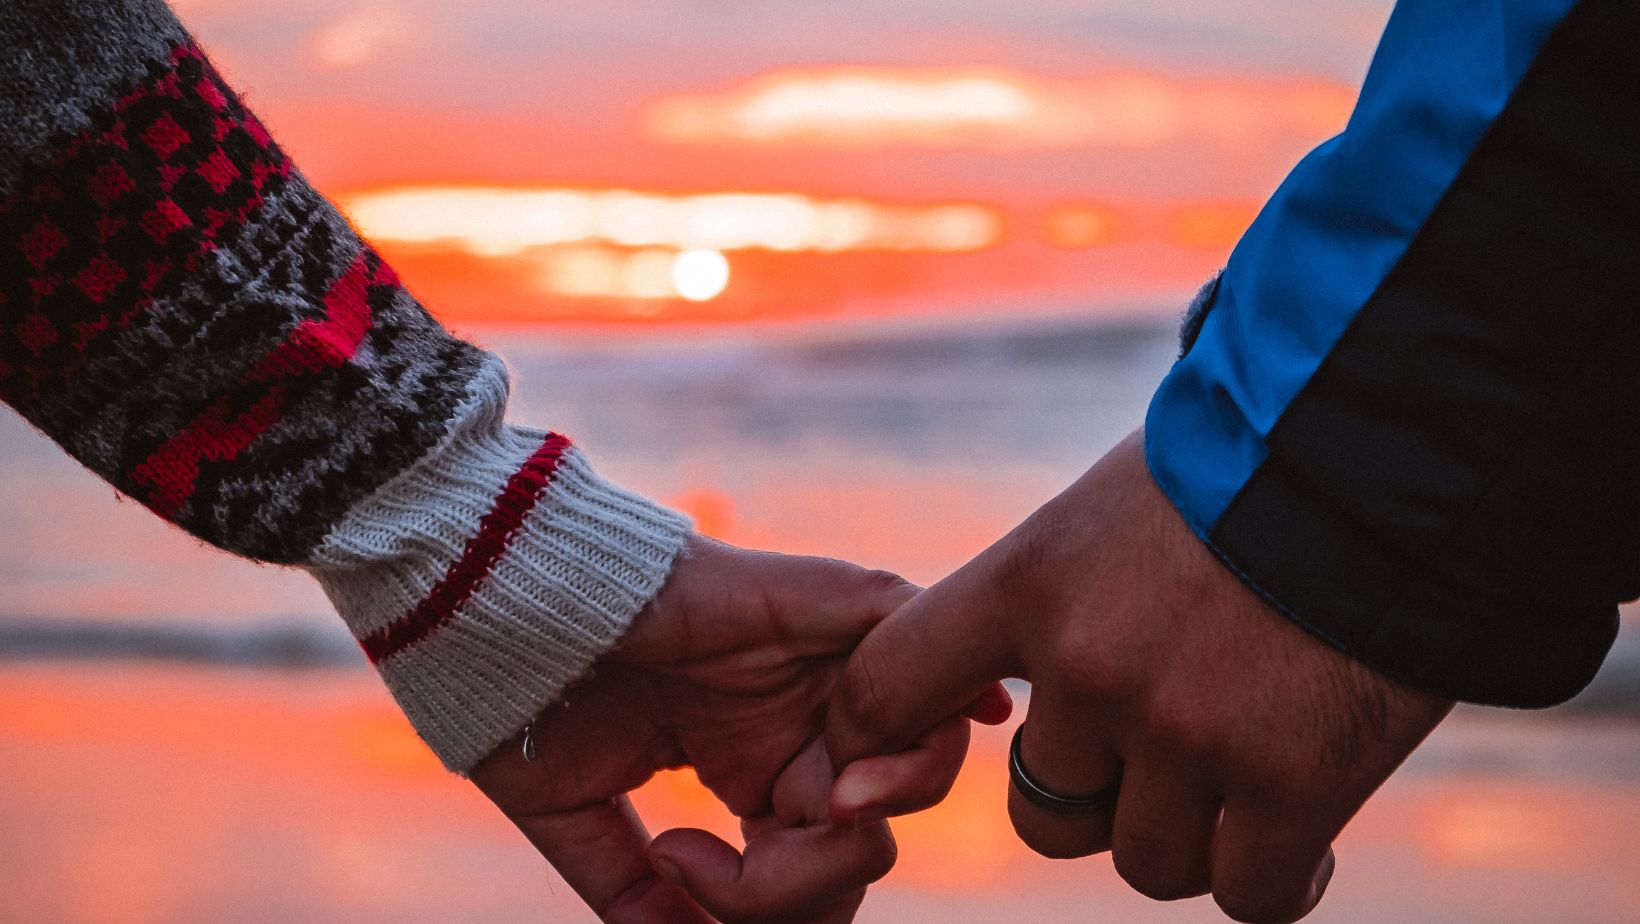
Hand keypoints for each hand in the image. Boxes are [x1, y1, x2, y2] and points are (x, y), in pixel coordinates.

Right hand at [469, 536, 994, 922]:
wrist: (504, 601)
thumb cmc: (530, 696)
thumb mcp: (585, 823)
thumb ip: (643, 899)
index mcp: (757, 766)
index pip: (819, 867)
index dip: (772, 907)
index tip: (679, 867)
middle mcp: (805, 723)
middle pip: (870, 837)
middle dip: (809, 888)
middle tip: (721, 873)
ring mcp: (828, 666)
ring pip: (917, 765)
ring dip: (863, 825)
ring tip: (799, 821)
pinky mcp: (844, 605)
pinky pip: (934, 660)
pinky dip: (942, 710)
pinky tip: (897, 758)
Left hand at [826, 430, 1452, 923]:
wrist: (1401, 445)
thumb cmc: (1249, 461)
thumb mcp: (1109, 505)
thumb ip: (1048, 595)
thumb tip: (993, 679)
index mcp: (1030, 581)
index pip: (887, 688)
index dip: (876, 741)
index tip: (902, 760)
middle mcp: (1093, 667)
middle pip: (1042, 813)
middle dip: (1094, 799)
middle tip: (1158, 752)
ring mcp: (1191, 732)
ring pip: (1146, 861)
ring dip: (1188, 837)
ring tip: (1241, 781)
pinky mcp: (1296, 783)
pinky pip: (1249, 893)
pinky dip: (1275, 878)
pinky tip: (1303, 840)